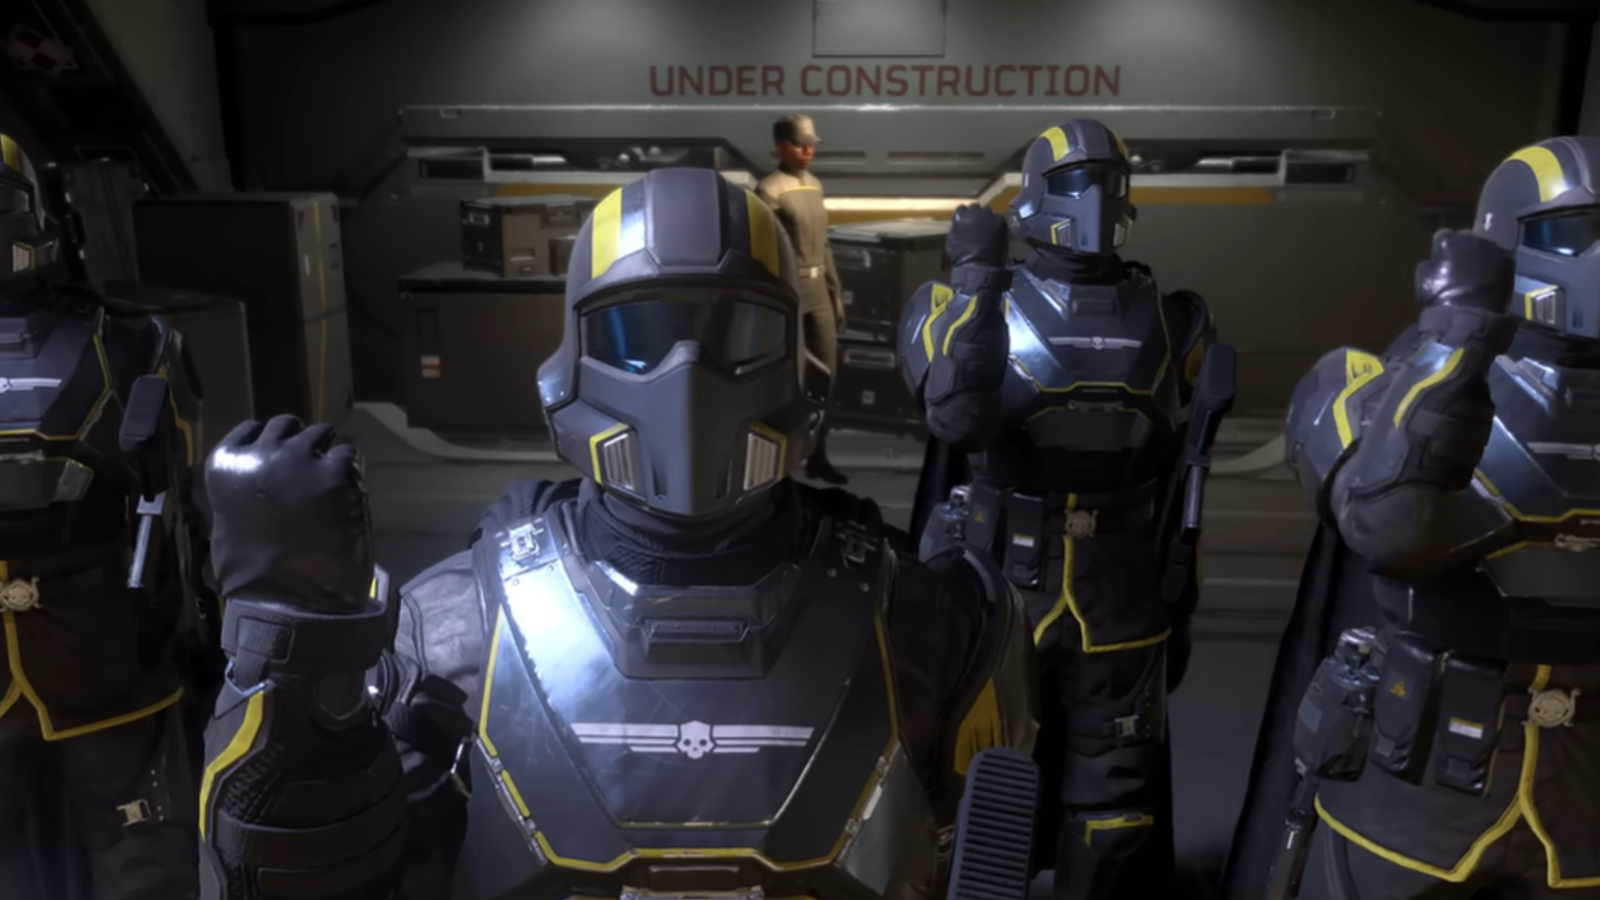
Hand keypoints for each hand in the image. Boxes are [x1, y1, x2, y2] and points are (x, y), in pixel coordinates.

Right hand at [206, 415, 372, 614]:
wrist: (286, 601)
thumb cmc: (252, 575)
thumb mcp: (229, 523)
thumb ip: (245, 492)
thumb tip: (261, 483)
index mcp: (226, 465)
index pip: (252, 429)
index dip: (271, 442)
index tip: (282, 455)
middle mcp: (261, 453)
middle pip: (289, 425)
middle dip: (301, 444)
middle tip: (312, 471)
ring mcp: (301, 460)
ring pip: (322, 434)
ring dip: (328, 453)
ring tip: (333, 483)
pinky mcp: (337, 473)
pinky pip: (351, 454)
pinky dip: (352, 470)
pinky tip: (350, 494)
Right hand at [946, 204, 1009, 269]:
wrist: (976, 266)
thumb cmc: (959, 259)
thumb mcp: (951, 242)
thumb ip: (956, 230)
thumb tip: (959, 227)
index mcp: (959, 217)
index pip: (961, 209)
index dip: (964, 215)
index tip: (965, 222)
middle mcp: (973, 212)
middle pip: (975, 207)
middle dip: (975, 215)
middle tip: (977, 225)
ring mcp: (988, 216)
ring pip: (987, 211)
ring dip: (986, 218)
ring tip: (988, 228)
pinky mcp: (1000, 222)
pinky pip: (999, 218)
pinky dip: (997, 223)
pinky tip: (997, 232)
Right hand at [1414, 230, 1513, 312]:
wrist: (1468, 314)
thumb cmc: (1440, 297)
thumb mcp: (1423, 278)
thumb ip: (1431, 263)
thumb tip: (1435, 262)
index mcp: (1448, 240)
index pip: (1443, 236)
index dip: (1441, 248)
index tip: (1440, 258)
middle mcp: (1472, 238)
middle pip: (1467, 237)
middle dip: (1463, 249)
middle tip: (1459, 265)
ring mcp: (1493, 249)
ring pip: (1485, 247)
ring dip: (1480, 256)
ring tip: (1476, 274)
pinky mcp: (1508, 261)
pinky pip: (1499, 259)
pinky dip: (1494, 266)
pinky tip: (1488, 279)